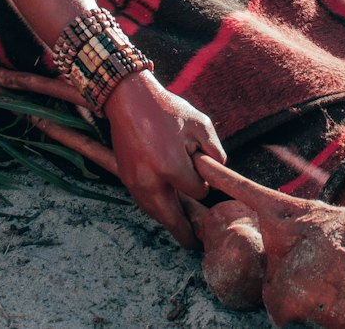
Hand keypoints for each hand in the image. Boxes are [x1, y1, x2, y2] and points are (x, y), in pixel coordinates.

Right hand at [105, 71, 225, 246]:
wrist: (129, 99)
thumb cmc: (166, 109)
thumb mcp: (199, 123)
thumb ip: (214, 150)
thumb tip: (218, 171)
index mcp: (171, 166)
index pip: (196, 191)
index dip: (203, 184)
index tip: (202, 176)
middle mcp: (151, 180)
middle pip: (172, 219)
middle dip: (185, 234)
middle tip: (196, 244)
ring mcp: (135, 182)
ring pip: (155, 214)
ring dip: (169, 221)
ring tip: (182, 230)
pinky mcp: (125, 179)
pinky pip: (144, 203)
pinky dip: (156, 209)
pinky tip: (166, 207)